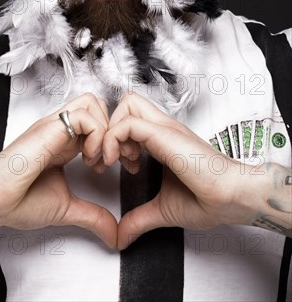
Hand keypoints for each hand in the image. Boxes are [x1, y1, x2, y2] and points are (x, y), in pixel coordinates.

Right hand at [0, 93, 117, 249]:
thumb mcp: (67, 208)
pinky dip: (95, 134)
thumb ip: (93, 216)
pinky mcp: (49, 128)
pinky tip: (87, 158)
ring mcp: (54, 126)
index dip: (112, 140)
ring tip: (96, 158)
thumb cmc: (19, 202)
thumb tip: (114, 234)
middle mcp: (61, 130)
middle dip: (113, 129)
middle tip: (108, 159)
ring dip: (104, 129)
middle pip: (98, 105)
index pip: (98, 121)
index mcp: (65, 143)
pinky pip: (83, 114)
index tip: (109, 167)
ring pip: (92, 102)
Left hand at [104, 93, 273, 249]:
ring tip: (116, 159)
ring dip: (110, 131)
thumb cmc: (208, 200)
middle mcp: (161, 128)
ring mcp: (163, 128)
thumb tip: (121, 237)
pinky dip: (113, 139)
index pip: (129, 117)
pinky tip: (119, 162)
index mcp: (162, 139)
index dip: (114, 137)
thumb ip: (139, 219)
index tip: (114, 166)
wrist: (231, 198)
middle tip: (109, 159)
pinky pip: (127, 123)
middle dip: (108, 128)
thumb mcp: (163, 210)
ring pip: (125, 104)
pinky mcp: (164, 133)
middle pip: (125, 103)